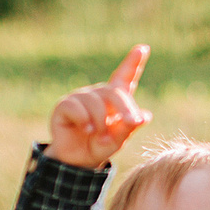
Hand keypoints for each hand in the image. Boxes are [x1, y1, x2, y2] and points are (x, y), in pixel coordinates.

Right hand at [46, 45, 152, 170]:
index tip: (143, 48)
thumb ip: (129, 128)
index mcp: (114, 100)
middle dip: (125, 107)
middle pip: (114, 92)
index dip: (133, 63)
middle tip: (132, 122)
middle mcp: (98, 94)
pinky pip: (77, 107)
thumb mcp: (117, 140)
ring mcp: (80, 97)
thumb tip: (145, 117)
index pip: (124, 77)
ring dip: (101, 122)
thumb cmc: (99, 146)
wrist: (76, 160)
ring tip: (99, 135)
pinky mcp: (65, 105)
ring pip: (96, 102)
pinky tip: (87, 130)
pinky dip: (84, 120)